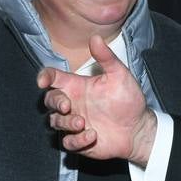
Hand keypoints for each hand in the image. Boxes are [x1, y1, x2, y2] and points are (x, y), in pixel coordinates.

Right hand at [37, 35, 157, 164]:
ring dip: (66, 123)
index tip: (42, 81)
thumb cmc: (128, 100)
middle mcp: (73, 104)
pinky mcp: (79, 141)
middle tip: (67, 106)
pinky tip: (92, 135)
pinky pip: (67, 142)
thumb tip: (95, 37)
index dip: (44, 77)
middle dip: (54, 102)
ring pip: (55, 122)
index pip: (53, 78)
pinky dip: (76, 140)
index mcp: (77, 86)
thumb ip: (106, 58)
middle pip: (49, 100)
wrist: (138, 128)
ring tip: (83, 123)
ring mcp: (74, 123)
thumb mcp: (120, 75)